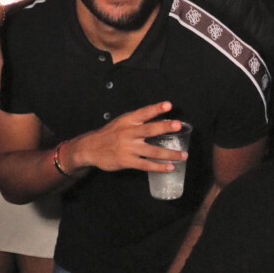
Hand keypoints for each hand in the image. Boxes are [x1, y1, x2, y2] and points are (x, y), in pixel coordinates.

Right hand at [64, 102, 188, 173]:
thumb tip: (160, 120)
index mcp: (127, 121)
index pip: (143, 113)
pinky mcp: (127, 161)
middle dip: (164, 127)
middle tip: (178, 125)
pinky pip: (146, 165)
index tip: (168, 105)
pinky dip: (159, 167)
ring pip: (152, 151)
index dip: (156, 108)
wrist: (90, 148)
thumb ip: (137, 121)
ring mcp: (128, 148)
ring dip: (169, 153)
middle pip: (149, 129)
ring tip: (183, 155)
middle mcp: (128, 133)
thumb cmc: (109, 134)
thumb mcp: (121, 123)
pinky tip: (170, 167)